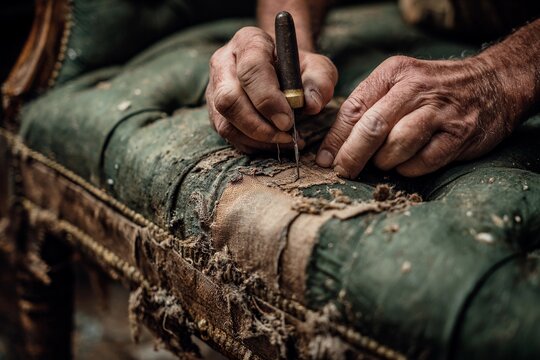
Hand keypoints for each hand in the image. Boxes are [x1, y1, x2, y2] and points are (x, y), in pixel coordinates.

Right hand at [206, 26, 337, 152]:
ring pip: (225, 122)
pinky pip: (228, 136)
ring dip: (256, 140)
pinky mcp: (216, 113)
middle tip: (285, 136)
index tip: (288, 120)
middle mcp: (224, 64)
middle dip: (258, 126)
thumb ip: (320, 81)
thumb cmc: (297, 67)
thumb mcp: (317, 66)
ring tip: (284, 142)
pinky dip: (252, 145)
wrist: (280, 71)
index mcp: (248, 42)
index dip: (267, 99)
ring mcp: (215, 89)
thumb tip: (311, 104)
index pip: (250, 70)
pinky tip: (273, 144)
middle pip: (228, 100)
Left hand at [316, 55, 518, 177]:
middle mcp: (416, 89)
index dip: (336, 138)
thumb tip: (333, 149)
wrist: (493, 83)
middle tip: (344, 172)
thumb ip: (368, 108)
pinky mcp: (460, 134)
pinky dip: (409, 169)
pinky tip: (406, 166)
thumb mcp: (399, 84)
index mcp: (393, 73)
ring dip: (384, 161)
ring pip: (397, 144)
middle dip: (352, 155)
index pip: (354, 108)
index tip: (326, 160)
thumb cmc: (434, 90)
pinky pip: (424, 160)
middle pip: (372, 127)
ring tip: (383, 163)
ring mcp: (440, 112)